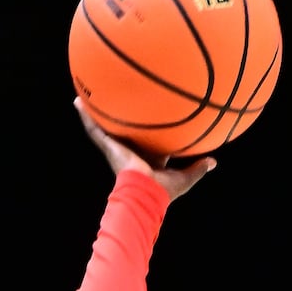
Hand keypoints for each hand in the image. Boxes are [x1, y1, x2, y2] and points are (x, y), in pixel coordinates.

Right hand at [75, 97, 214, 201]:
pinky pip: (94, 129)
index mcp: (147, 157)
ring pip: (105, 126)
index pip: (148, 139)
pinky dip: (85, 116)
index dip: (150, 129)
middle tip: (117, 100)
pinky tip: (77, 101)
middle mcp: (130, 150)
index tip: (149, 117)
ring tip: (86, 95)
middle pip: (125, 129)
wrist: (145, 195)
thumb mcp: (184, 177)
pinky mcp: (109, 146)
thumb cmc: (163, 192)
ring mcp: (117, 148)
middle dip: (121, 118)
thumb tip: (213, 161)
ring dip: (96, 112)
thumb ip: (198, 168)